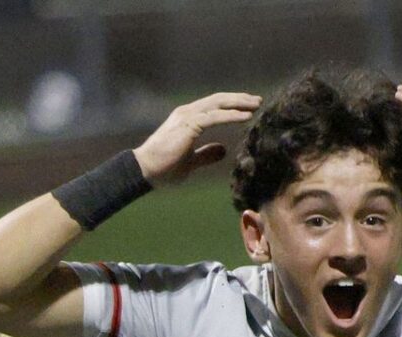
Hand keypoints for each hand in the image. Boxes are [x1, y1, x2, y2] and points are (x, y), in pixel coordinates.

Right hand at [132, 92, 262, 188]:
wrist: (144, 171)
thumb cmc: (162, 169)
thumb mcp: (190, 162)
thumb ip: (206, 155)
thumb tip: (223, 150)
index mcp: (186, 119)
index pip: (213, 106)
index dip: (232, 105)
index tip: (249, 108)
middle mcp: (187, 113)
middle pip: (218, 99)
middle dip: (239, 99)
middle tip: (258, 100)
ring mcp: (187, 117)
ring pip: (218, 103)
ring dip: (239, 103)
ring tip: (256, 104)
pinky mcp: (188, 125)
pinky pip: (215, 116)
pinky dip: (232, 115)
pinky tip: (246, 116)